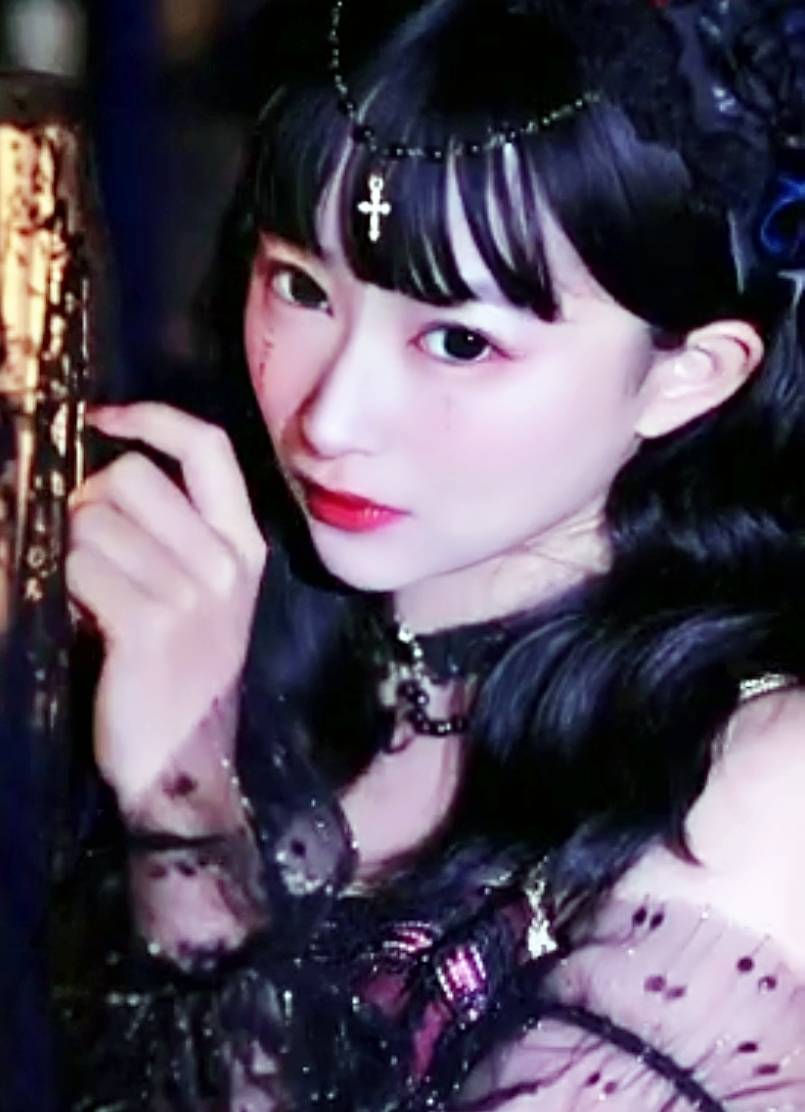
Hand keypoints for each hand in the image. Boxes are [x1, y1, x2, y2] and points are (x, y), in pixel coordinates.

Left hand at [67, 403, 266, 814]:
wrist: (184, 761)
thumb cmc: (183, 671)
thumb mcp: (205, 594)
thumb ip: (176, 530)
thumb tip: (105, 477)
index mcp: (244, 544)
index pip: (207, 448)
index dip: (151, 417)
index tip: (103, 418)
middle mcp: (225, 561)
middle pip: (131, 477)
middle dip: (89, 503)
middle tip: (88, 548)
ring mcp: (191, 593)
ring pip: (94, 522)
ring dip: (72, 551)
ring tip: (89, 593)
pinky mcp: (148, 625)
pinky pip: (79, 567)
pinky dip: (64, 586)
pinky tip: (80, 616)